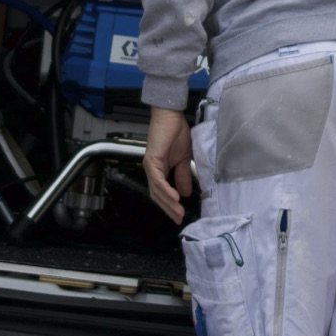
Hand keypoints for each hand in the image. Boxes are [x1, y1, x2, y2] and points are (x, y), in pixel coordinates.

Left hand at [144, 105, 193, 223]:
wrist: (171, 116)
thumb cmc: (176, 133)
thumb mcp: (184, 158)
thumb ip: (182, 175)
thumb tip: (185, 193)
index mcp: (159, 171)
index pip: (161, 193)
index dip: (169, 206)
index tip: (179, 216)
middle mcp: (152, 171)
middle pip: (157, 196)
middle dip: (168, 209)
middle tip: (179, 219)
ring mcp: (150, 166)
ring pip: (157, 190)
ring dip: (168, 203)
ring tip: (179, 213)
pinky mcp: (151, 161)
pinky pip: (158, 179)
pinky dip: (166, 190)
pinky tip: (174, 198)